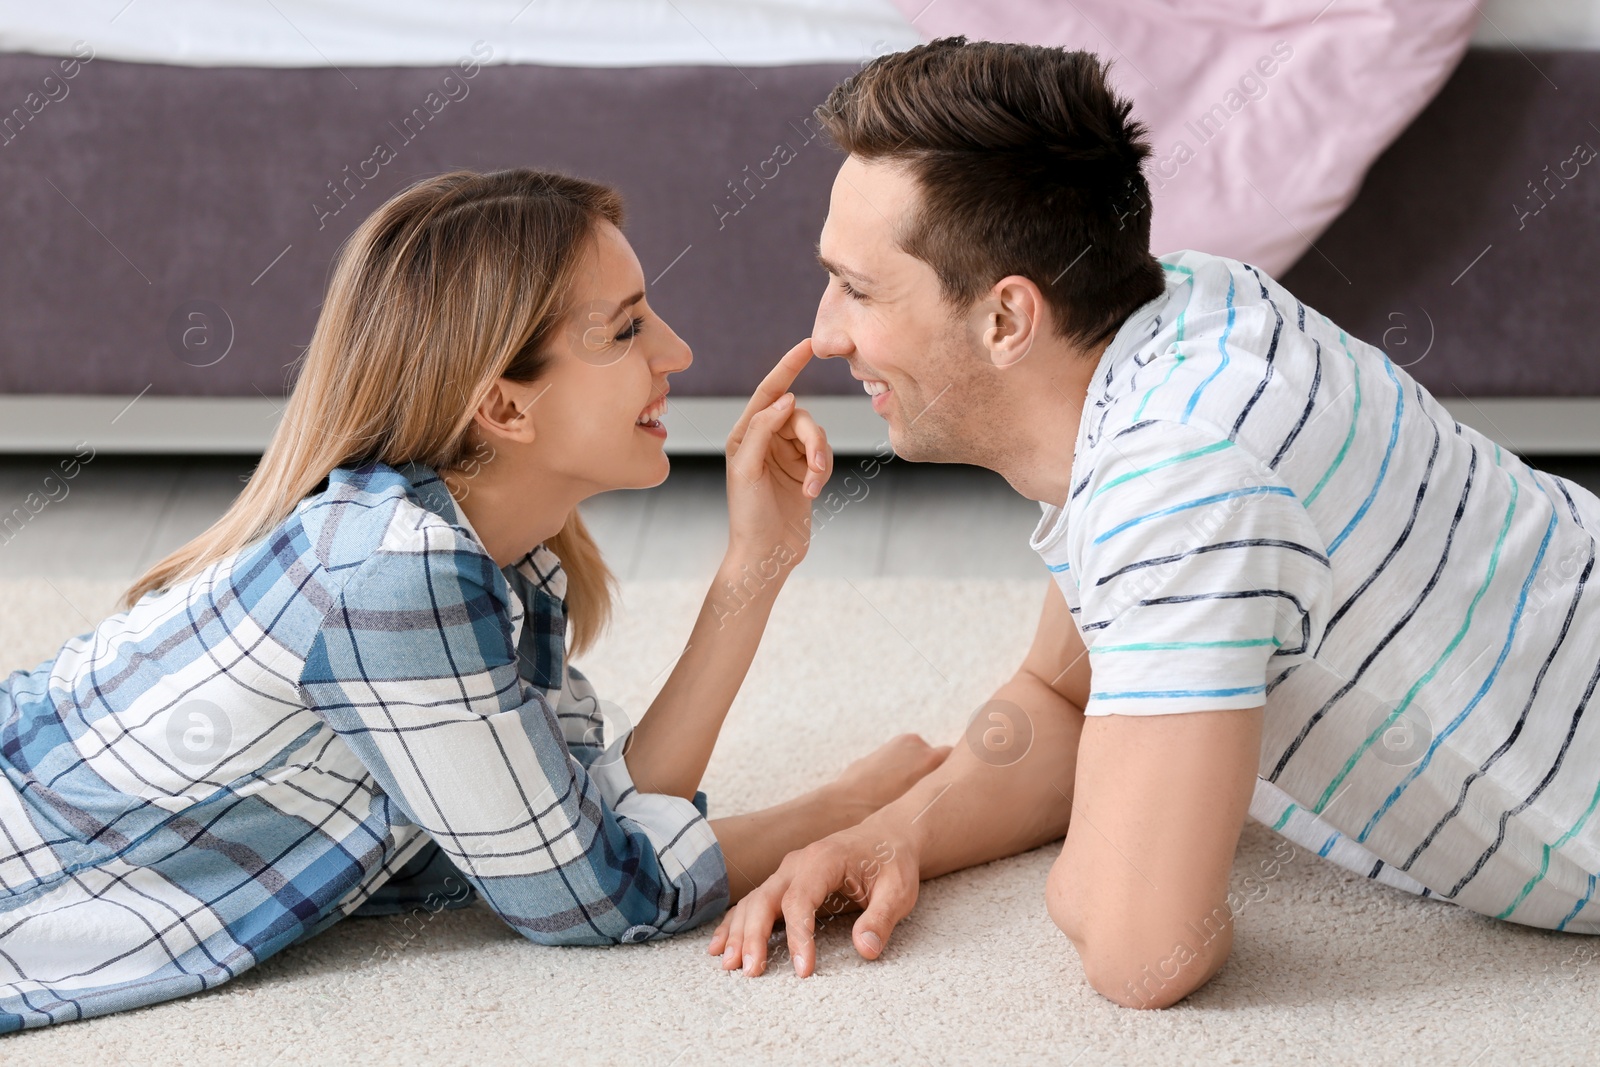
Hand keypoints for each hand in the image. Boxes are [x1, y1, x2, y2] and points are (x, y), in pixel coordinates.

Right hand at [707, 822, 920, 976]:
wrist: (887, 838)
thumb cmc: (892, 863)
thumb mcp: (898, 891)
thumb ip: (881, 919)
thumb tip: (865, 950)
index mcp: (824, 860)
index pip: (800, 900)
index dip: (799, 936)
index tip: (804, 970)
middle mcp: (798, 863)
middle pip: (765, 899)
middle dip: (753, 936)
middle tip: (750, 972)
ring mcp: (787, 872)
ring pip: (754, 902)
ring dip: (739, 933)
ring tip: (728, 965)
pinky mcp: (785, 884)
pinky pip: (754, 903)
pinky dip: (735, 924)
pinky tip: (720, 946)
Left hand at [724, 338, 832, 566]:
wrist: (766, 555)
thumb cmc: (747, 515)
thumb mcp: (748, 468)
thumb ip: (764, 429)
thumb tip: (786, 399)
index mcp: (745, 434)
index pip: (769, 391)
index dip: (789, 366)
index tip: (809, 344)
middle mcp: (765, 440)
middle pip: (800, 416)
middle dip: (812, 439)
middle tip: (814, 466)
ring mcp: (786, 455)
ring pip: (817, 435)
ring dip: (819, 459)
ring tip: (811, 485)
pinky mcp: (805, 471)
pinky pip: (824, 455)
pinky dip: (822, 471)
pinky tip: (813, 492)